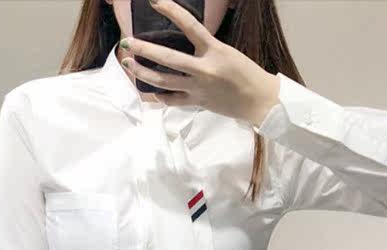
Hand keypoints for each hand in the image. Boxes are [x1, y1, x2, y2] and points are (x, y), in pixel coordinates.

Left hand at [118, 0, 279, 128]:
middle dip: (144, 49)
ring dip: (143, 73)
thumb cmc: (246, 73)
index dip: (171, 11)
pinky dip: (160, 96)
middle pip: (168, 59)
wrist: (259, 100)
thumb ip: (205, 49)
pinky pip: (173, 100)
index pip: (189, 25)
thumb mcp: (227, 52)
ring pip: (164, 81)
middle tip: (127, 42)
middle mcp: (204, 70)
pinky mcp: (197, 103)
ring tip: (129, 64)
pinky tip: (150, 91)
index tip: (155, 2)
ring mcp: (198, 88)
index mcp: (214, 51)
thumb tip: (184, 43)